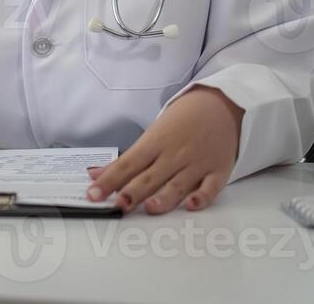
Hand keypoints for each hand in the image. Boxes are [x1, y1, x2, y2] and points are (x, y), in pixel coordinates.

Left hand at [85, 86, 242, 213]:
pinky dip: (202, 196)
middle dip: (133, 191)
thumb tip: (95, 174)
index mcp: (154, 143)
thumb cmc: (182, 121)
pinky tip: (192, 204)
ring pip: (178, 184)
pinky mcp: (217, 171)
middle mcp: (174, 154)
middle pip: (150, 176)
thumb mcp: (152, 135)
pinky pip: (210, 186)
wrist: (220, 105)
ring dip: (164, 197)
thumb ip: (126, 159)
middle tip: (118, 205)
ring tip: (149, 208)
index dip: (109, 180)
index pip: (127, 163)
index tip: (93, 193)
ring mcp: (196, 163)